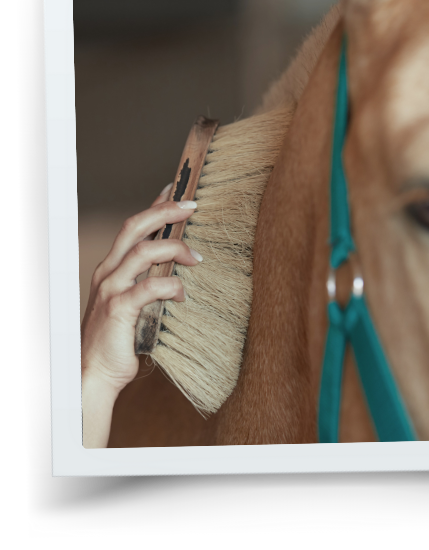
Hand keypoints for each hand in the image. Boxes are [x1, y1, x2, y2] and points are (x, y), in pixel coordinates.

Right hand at [81, 184, 200, 446]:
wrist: (94, 373)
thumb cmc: (119, 340)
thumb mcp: (136, 303)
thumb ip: (152, 282)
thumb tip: (183, 265)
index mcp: (111, 268)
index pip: (133, 228)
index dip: (156, 206)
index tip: (179, 192)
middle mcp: (108, 273)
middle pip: (134, 228)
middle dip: (165, 212)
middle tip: (192, 206)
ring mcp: (111, 290)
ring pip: (142, 252)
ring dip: (174, 248)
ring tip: (197, 257)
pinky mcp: (118, 310)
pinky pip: (148, 288)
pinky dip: (170, 286)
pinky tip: (183, 293)